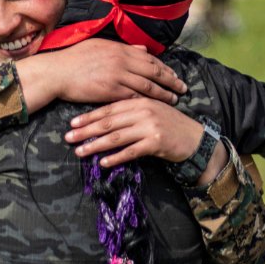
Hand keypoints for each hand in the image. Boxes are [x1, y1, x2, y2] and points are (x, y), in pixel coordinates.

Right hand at [17, 40, 186, 113]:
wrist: (57, 72)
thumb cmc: (75, 58)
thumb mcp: (100, 46)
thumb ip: (123, 48)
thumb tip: (144, 49)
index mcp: (120, 49)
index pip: (150, 58)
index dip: (165, 68)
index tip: (175, 75)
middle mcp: (122, 61)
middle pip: (154, 72)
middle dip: (171, 81)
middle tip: (183, 89)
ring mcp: (117, 76)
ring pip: (147, 86)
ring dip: (163, 94)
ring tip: (174, 100)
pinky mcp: (111, 92)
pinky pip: (134, 98)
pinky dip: (146, 103)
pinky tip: (154, 108)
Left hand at [65, 98, 205, 167]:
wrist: (195, 138)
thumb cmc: (171, 125)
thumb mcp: (151, 111)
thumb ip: (131, 111)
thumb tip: (105, 120)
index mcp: (139, 101)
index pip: (109, 108)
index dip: (89, 116)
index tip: (73, 123)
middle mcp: (143, 111)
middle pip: (109, 122)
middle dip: (87, 131)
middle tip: (69, 138)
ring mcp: (149, 127)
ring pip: (116, 137)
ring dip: (96, 145)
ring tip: (81, 152)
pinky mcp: (156, 142)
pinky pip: (131, 151)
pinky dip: (116, 157)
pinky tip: (104, 163)